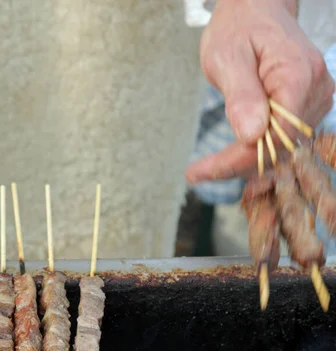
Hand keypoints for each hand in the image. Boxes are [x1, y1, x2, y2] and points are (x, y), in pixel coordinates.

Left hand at [186, 0, 334, 182]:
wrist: (256, 9)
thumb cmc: (239, 27)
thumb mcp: (227, 57)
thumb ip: (242, 96)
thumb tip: (252, 135)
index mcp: (298, 76)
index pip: (275, 136)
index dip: (239, 160)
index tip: (199, 171)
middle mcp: (315, 90)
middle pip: (279, 147)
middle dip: (236, 164)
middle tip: (196, 172)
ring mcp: (315, 99)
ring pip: (280, 148)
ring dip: (244, 161)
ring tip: (207, 165)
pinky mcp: (307, 106)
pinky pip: (281, 139)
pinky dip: (254, 151)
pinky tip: (228, 155)